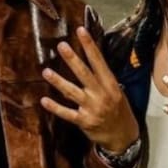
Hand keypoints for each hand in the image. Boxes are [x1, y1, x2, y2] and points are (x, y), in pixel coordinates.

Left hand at [41, 27, 138, 152]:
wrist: (123, 137)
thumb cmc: (118, 111)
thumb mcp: (117, 92)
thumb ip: (103, 79)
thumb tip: (90, 60)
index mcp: (110, 85)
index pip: (99, 61)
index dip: (90, 46)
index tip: (81, 31)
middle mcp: (101, 94)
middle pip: (84, 74)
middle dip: (73, 59)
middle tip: (61, 46)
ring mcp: (92, 108)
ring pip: (72, 92)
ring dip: (59, 82)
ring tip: (46, 72)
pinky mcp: (84, 122)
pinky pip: (67, 113)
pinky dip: (55, 107)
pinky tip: (44, 100)